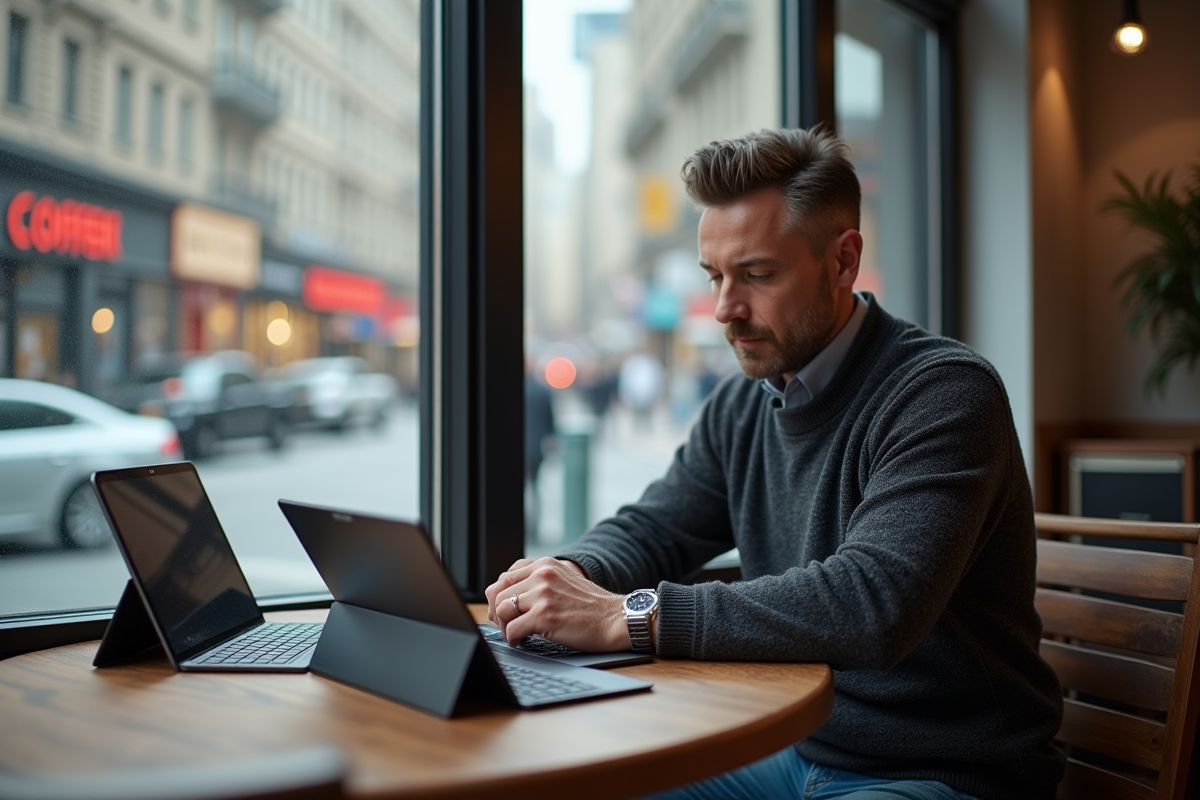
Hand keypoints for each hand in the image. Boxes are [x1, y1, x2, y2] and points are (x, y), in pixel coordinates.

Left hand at [483, 557, 627, 651]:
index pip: (505, 577)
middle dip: (498, 612)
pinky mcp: (544, 615)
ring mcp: (543, 594)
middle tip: (505, 625)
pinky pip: (512, 629)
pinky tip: (523, 641)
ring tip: (516, 634)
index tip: (504, 610)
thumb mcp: (564, 580)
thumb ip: (538, 582)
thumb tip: (508, 597)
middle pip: (498, 592)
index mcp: (545, 565)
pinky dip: (513, 638)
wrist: (616, 619)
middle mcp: (542, 575)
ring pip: (502, 610)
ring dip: (505, 627)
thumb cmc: (591, 606)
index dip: (499, 596)